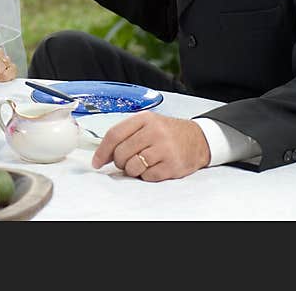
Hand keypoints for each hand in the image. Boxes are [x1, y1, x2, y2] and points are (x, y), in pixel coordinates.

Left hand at [91, 112, 210, 180]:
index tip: (97, 162)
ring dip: (133, 170)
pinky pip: (147, 176)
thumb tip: (104, 154)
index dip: (102, 150)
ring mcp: (164, 148)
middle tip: (125, 162)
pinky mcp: (172, 165)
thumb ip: (127, 134)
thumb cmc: (168, 133)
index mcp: (144, 119)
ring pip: (133, 166)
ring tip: (142, 163)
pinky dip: (147, 175)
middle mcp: (154, 131)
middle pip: (121, 153)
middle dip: (119, 162)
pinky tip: (154, 167)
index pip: (114, 134)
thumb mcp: (148, 124)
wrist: (199, 139)